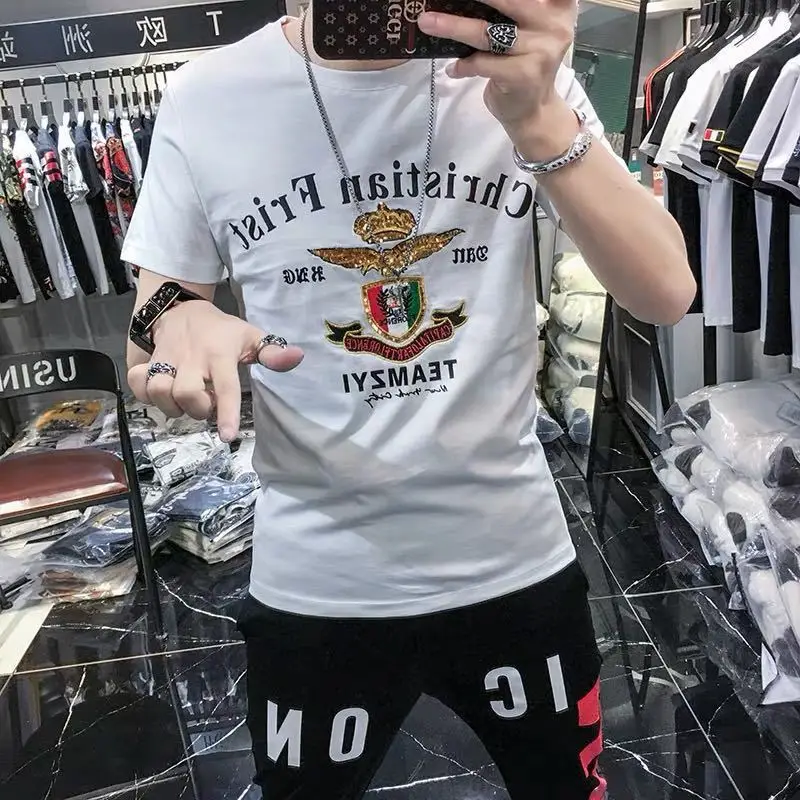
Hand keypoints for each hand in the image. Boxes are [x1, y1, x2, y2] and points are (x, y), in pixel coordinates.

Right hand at [128, 300, 303, 441]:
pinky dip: (146, 395)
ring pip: (158, 392)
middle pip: (186, 393)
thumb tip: (296, 357)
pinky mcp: (145, 363)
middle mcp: (190, 358)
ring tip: (186, 400)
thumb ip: (272, 352)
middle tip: (207, 403)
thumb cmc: (223, 332)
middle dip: (197, 408)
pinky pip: (138, 385)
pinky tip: (163, 393)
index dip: (226, 411)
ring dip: (172, 406)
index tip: (227, 436)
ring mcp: (165, 360)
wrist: (182, 310)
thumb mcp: (251, 336)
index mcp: (220, 353)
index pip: (225, 385)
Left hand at [417, 0, 577, 157]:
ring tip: (428, 22)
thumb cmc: (524, 65)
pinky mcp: (523, 75)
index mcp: (557, 8)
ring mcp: (540, 51)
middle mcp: (553, 25)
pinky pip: (482, 63)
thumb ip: (511, 11)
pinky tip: (453, 68)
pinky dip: (463, 65)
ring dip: (453, 27)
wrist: (534, 111)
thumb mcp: (528, 30)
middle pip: (508, 1)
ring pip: (487, 33)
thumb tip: (462, 2)